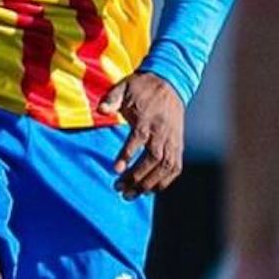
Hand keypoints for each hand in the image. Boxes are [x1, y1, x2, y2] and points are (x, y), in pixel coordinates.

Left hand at [99, 72, 184, 196]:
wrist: (171, 82)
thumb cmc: (143, 88)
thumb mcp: (124, 86)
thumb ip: (112, 98)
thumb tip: (101, 110)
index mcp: (147, 117)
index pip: (139, 138)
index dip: (128, 155)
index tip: (116, 170)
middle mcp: (162, 131)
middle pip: (153, 158)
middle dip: (137, 176)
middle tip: (119, 189)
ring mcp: (172, 139)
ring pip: (165, 166)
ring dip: (149, 183)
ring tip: (130, 195)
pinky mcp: (178, 145)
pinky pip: (175, 167)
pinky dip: (165, 181)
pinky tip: (149, 191)